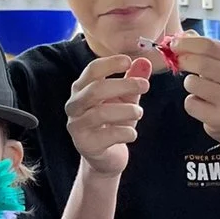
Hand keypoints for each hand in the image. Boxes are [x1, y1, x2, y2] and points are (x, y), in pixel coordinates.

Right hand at [64, 52, 151, 177]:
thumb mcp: (125, 100)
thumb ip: (132, 81)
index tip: (129, 61)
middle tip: (145, 85)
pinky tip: (132, 133)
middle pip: (96, 89)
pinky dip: (125, 132)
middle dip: (123, 85)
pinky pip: (108, 136)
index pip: (92, 70)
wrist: (107, 157)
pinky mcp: (86, 145)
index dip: (110, 64)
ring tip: (139, 112)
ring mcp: (77, 126)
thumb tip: (145, 61)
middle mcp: (75, 105)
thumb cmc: (113, 123)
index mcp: (81, 89)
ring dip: (126, 110)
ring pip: (101, 113)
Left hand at [176, 34, 219, 153]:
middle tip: (179, 62)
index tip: (174, 44)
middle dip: (183, 60)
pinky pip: (191, 104)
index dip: (187, 42)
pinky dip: (191, 103)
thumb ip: (207, 49)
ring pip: (193, 83)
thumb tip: (183, 36)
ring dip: (189, 84)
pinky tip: (203, 106)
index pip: (209, 45)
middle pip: (200, 63)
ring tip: (199, 89)